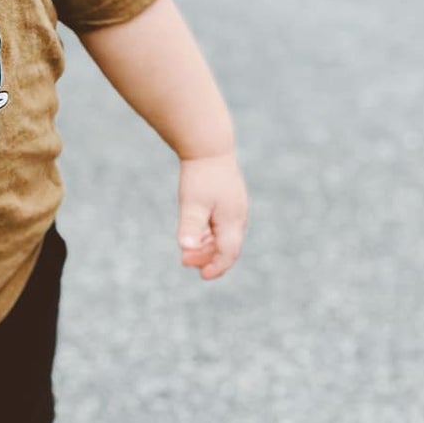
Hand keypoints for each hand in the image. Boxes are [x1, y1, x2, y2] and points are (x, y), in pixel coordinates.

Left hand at [177, 150, 248, 280]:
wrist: (209, 146)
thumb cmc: (200, 175)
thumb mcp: (192, 203)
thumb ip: (191, 226)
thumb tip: (186, 247)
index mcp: (232, 220)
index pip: (229, 252)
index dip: (217, 267)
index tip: (202, 276)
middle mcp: (238, 216)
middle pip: (228, 247)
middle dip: (208, 259)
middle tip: (185, 262)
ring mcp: (235, 208)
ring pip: (225, 237)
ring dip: (208, 247)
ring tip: (188, 252)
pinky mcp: (229, 201)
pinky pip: (223, 226)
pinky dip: (210, 235)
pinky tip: (197, 236)